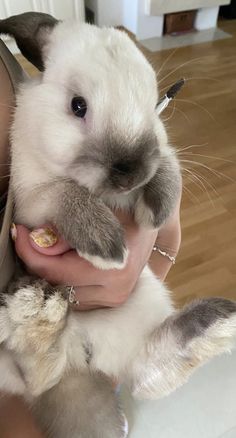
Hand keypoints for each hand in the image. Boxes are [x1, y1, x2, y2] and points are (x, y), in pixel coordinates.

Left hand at [13, 211, 157, 309]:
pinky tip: (63, 260)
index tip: (18, 232)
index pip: (56, 271)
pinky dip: (63, 281)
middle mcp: (117, 290)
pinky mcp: (113, 300)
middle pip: (56, 286)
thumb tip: (36, 241)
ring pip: (64, 295)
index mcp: (115, 268)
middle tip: (29, 237)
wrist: (152, 217)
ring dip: (50, 273)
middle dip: (38, 262)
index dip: (30, 252)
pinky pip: (76, 297)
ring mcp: (116, 298)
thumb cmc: (126, 207)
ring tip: (49, 247)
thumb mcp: (97, 208)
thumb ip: (68, 226)